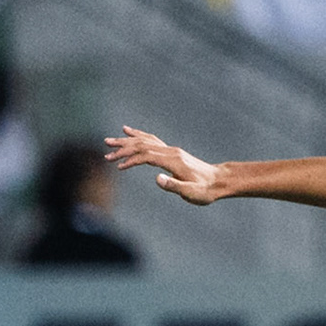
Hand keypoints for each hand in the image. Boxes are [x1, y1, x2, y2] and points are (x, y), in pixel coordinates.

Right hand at [105, 126, 226, 205]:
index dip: (131, 160)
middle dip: (123, 148)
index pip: (146, 155)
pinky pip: (151, 140)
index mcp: (173, 160)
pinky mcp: (172, 152)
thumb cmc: (205, 190)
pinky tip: (128, 132)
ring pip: (145, 141)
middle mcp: (171, 151)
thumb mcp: (191, 193)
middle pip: (142, 145)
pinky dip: (138, 135)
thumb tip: (157, 179)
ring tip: (109, 141)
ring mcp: (171, 150)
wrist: (219, 181)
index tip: (119, 167)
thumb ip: (174, 186)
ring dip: (126, 141)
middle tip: (106, 152)